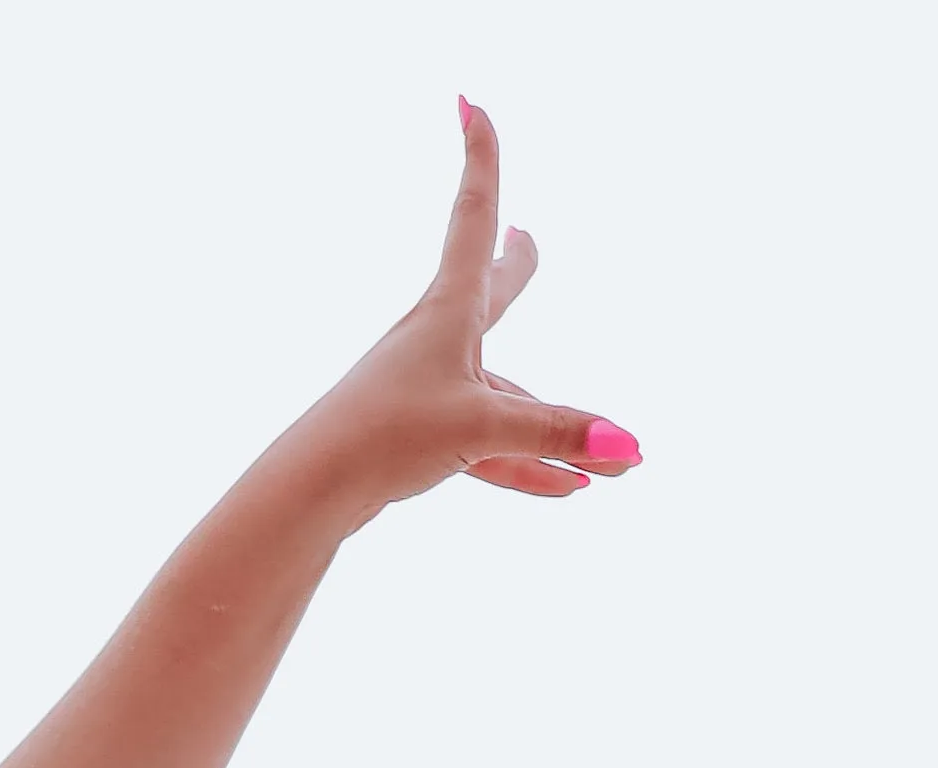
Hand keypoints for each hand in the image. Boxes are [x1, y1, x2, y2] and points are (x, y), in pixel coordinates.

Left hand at [295, 104, 637, 519]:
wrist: (310, 492)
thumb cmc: (384, 437)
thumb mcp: (481, 429)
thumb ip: (555, 433)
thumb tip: (627, 448)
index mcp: (448, 310)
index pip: (473, 215)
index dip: (480, 156)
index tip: (470, 105)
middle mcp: (437, 341)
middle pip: (489, 293)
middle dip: (514, 267)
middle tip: (526, 240)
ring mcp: (428, 391)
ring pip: (505, 398)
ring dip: (554, 424)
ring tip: (604, 454)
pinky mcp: (421, 442)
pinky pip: (491, 451)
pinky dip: (531, 467)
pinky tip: (571, 490)